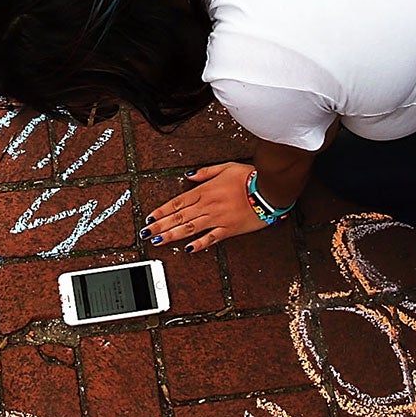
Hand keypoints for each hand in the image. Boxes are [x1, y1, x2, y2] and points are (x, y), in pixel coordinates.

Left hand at [143, 161, 268, 253]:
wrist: (269, 189)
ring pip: (190, 229)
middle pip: (179, 217)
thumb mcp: (225, 167)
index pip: (177, 202)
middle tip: (146, 233)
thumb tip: (188, 176)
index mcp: (205, 190)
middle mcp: (208, 206)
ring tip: (159, 241)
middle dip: (160, 225)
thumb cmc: (249, 177)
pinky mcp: (229, 230)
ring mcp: (218, 219)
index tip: (149, 217)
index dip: (161, 211)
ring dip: (172, 235)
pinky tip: (188, 249)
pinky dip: (199, 244)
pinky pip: (211, 239)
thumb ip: (205, 173)